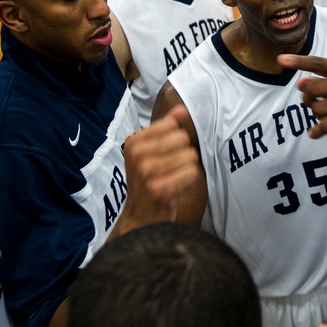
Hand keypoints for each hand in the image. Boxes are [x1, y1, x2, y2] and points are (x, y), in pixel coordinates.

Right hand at [115, 105, 199, 232]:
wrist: (140, 217)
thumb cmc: (148, 181)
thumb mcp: (150, 151)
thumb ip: (166, 128)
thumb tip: (181, 109)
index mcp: (134, 141)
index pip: (172, 125)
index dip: (175, 140)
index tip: (164, 155)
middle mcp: (137, 155)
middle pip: (183, 139)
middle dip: (183, 154)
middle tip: (170, 169)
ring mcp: (147, 172)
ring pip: (190, 156)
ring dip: (187, 169)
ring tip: (173, 179)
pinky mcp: (160, 189)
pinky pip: (192, 173)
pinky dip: (189, 181)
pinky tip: (176, 188)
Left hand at [276, 54, 326, 141]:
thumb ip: (321, 80)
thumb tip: (300, 83)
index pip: (318, 63)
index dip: (298, 61)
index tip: (280, 60)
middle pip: (310, 89)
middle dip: (307, 99)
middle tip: (313, 103)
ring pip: (316, 109)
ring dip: (316, 115)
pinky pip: (323, 126)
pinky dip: (316, 131)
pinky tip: (314, 133)